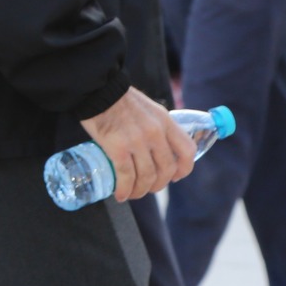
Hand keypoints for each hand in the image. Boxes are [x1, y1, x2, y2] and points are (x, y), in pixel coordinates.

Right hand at [80, 88, 195, 200]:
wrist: (98, 90)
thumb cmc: (120, 99)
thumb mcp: (149, 109)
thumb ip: (157, 126)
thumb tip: (158, 148)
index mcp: (165, 121)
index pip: (187, 151)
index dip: (184, 169)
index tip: (176, 177)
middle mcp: (155, 133)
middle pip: (166, 170)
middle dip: (158, 185)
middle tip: (148, 188)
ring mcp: (137, 141)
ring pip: (147, 177)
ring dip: (140, 191)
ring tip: (132, 194)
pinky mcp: (118, 148)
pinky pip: (126, 177)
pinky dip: (125, 190)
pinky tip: (120, 194)